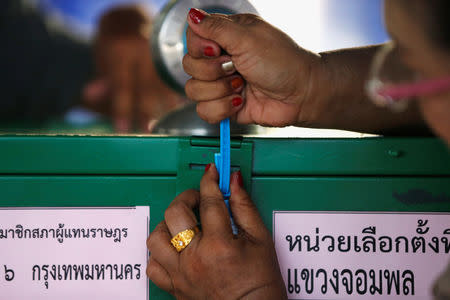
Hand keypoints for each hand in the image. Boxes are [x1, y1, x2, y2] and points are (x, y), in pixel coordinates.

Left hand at [83, 6, 182, 132]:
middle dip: (147, 112)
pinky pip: (175, 77)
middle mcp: (143, 49)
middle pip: (146, 88)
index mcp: (121, 49)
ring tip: (168, 128)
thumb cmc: (115, 39)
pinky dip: (177, 94)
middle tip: (148, 133)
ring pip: (164, 84)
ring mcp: (161, 51)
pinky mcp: (173, 52)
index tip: (123, 130)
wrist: (133, 14)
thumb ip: (101, 78)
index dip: (122, 109)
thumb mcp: (103, 55)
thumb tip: (89, 97)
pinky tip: (180, 110)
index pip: (122, 85)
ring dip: (166, 108)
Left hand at [146, 165, 286, 299]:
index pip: (209, 202)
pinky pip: (153, 267)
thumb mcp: (261, 240)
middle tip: (198, 198)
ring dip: (168, 225)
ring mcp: (181, 274)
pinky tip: (174, 248)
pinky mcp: (176, 287)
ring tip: (183, 224)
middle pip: (175, 214)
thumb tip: (233, 183)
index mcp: (219, 246)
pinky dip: (160, 253)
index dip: (210, 182)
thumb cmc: (260, 283)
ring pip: (157, 238)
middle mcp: (195, 259)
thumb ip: (244, 208)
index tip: (211, 174)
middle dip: (186, 197)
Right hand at [183, 9, 321, 126]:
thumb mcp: (248, 38)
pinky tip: (240, 101)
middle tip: (237, 68)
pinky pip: (204, 111)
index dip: (201, 48)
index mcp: (226, 37)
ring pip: (194, 91)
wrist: (301, 95)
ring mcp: (222, 84)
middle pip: (190, 67)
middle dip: (213, 72)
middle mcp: (221, 60)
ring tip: (241, 86)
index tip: (219, 50)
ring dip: (220, 91)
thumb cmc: (283, 62)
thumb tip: (191, 15)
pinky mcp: (225, 106)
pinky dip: (222, 108)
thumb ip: (216, 27)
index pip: (192, 39)